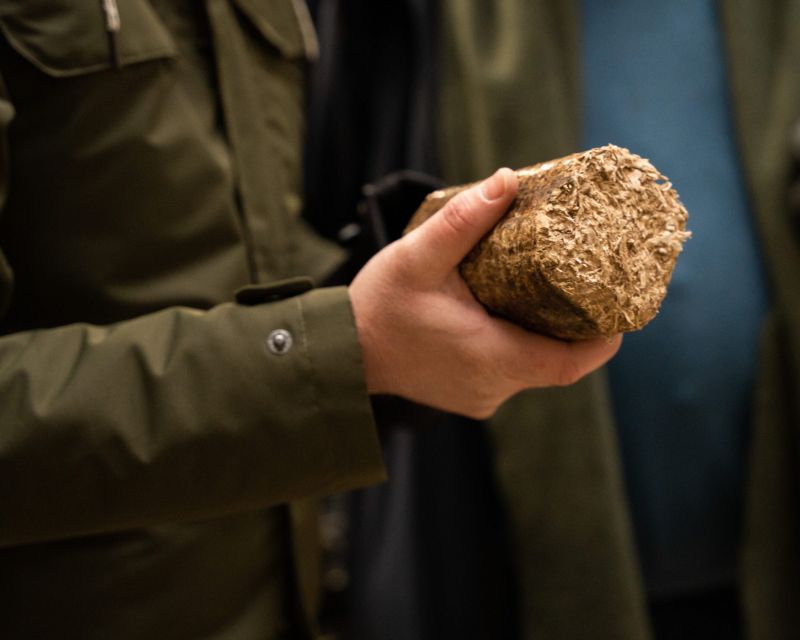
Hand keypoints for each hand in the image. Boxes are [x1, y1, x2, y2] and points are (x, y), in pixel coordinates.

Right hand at [349, 168, 621, 418]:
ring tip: (548, 292)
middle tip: (585, 283)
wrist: (345, 352)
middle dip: (576, 327)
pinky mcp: (470, 395)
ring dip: (545, 335)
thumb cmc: (379, 307)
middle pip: (557, 363)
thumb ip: (462, 221)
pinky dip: (520, 346)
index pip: (570, 363)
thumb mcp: (417, 258)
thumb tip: (507, 180)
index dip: (603, 340)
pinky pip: (512, 373)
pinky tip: (510, 315)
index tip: (618, 307)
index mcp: (490, 357)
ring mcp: (481, 396)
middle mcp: (493, 386)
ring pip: (534, 368)